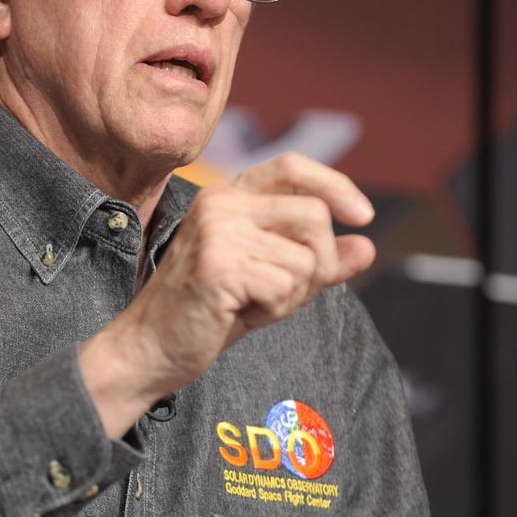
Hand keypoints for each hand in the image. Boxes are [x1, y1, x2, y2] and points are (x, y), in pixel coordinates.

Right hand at [79, 152, 374, 437]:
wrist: (149, 349)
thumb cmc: (206, 315)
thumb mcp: (269, 281)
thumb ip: (315, 261)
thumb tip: (367, 246)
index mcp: (227, 197)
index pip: (292, 167)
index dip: (336, 185)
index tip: (363, 216)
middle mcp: (219, 204)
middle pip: (314, 216)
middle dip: (319, 263)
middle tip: (284, 293)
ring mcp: (217, 232)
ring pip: (305, 259)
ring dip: (292, 295)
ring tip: (251, 305)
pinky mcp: (219, 266)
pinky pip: (285, 287)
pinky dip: (274, 310)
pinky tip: (239, 315)